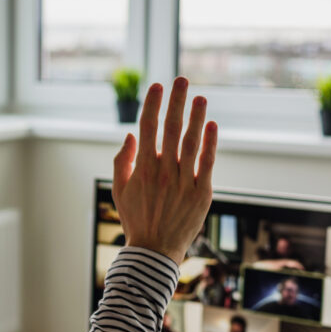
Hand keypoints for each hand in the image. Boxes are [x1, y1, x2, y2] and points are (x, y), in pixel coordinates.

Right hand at [112, 77, 216, 263]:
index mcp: (142, 168)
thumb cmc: (135, 219)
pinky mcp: (201, 192)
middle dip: (176, 101)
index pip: (147, 127)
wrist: (154, 251)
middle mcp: (163, 171)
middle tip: (181, 79)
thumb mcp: (119, 190)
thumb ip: (122, 161)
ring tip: (200, 97)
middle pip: (171, 127)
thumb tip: (131, 135)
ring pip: (192, 141)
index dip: (152, 104)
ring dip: (196, 116)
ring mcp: (184, 181)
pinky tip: (211, 125)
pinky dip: (210, 142)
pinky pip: (207, 162)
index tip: (157, 86)